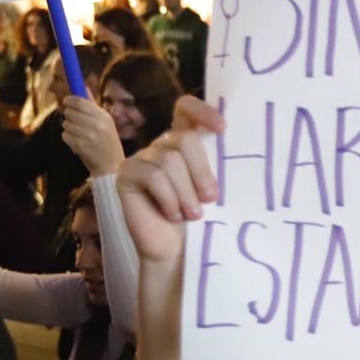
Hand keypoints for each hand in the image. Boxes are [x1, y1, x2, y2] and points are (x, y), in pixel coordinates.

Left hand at [60, 94, 125, 175]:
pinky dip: (68, 138)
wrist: (111, 165)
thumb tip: (84, 87)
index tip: (66, 101)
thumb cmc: (107, 142)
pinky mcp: (80, 146)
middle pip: (70, 112)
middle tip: (75, 121)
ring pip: (66, 124)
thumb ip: (93, 104)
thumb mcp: (106, 122)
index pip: (80, 102)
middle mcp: (96, 125)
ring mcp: (88, 136)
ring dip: (69, 128)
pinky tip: (77, 142)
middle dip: (69, 115)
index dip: (70, 99)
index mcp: (104, 116)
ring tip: (79, 134)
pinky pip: (65, 135)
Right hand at [117, 95, 223, 262]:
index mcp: (185, 143)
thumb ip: (215, 165)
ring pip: (170, 160)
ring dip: (186, 192)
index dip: (203, 110)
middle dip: (201, 170)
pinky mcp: (127, 174)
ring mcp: (142, 157)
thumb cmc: (198, 219)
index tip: (222, 128)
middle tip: (211, 198)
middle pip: (184, 139)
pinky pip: (153, 176)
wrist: (175, 250)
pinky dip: (169, 199)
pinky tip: (173, 215)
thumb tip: (232, 150)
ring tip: (194, 215)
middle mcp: (161, 145)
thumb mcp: (210, 189)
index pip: (186, 109)